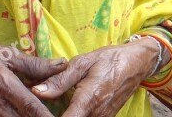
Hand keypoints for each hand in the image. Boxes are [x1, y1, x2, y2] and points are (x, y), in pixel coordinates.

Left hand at [31, 40, 159, 116]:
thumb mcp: (82, 63)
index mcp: (88, 100)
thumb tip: (36, 91)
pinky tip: (65, 105)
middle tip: (40, 105)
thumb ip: (59, 80)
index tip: (36, 112)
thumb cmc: (108, 59)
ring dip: (64, 113)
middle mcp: (96, 115)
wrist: (136, 64)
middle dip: (52, 114)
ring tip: (52, 103)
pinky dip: (74, 113)